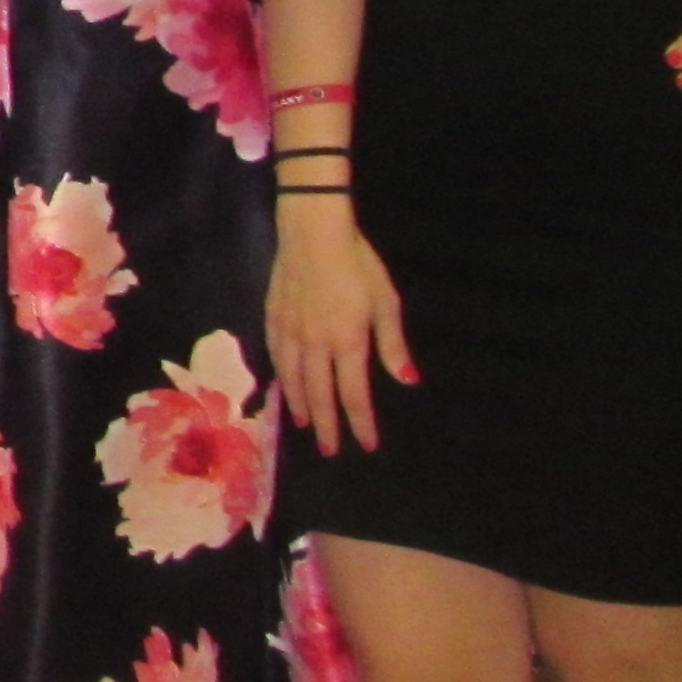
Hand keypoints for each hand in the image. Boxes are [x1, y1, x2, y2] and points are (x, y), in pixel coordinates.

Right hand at [266, 197, 410, 456]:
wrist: (312, 231)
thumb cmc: (358, 263)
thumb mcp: (385, 302)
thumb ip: (393, 345)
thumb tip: (408, 381)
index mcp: (348, 341)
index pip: (353, 393)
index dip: (360, 422)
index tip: (366, 445)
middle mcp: (316, 344)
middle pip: (320, 394)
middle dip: (327, 425)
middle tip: (329, 451)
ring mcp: (290, 332)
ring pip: (293, 379)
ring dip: (301, 405)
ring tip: (305, 425)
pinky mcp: (273, 317)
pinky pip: (276, 356)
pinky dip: (281, 377)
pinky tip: (284, 384)